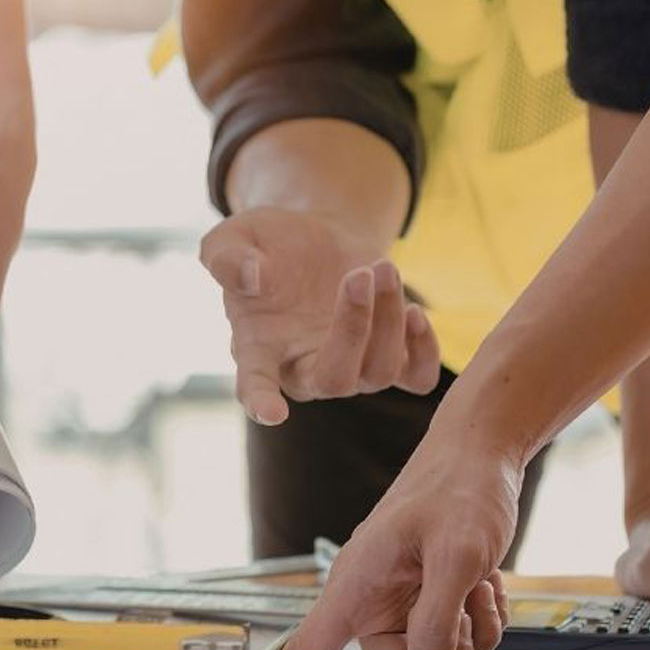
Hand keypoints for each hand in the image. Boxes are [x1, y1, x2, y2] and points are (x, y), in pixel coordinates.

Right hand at [198, 208, 439, 426]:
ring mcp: (352, 368)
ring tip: (382, 267)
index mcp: (259, 349)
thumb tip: (251, 278)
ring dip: (389, 318)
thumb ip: (225, 257)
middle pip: (335, 379)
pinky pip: (418, 379)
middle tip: (357, 275)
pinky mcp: (389, 356)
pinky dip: (424, 353)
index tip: (272, 412)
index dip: (261, 401)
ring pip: (380, 371)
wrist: (315, 238)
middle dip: (353, 329)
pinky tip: (414, 312)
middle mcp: (305, 369)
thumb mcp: (232, 237)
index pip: (255, 385)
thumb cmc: (267, 245)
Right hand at [232, 429, 522, 649]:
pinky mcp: (426, 610)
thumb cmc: (458, 490)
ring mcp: (401, 611)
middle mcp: (370, 608)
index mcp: (353, 590)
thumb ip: (437, 615)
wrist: (478, 460)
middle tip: (466, 605)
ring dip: (474, 632)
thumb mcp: (458, 550)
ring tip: (477, 583)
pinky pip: (459, 649)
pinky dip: (484, 621)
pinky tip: (483, 584)